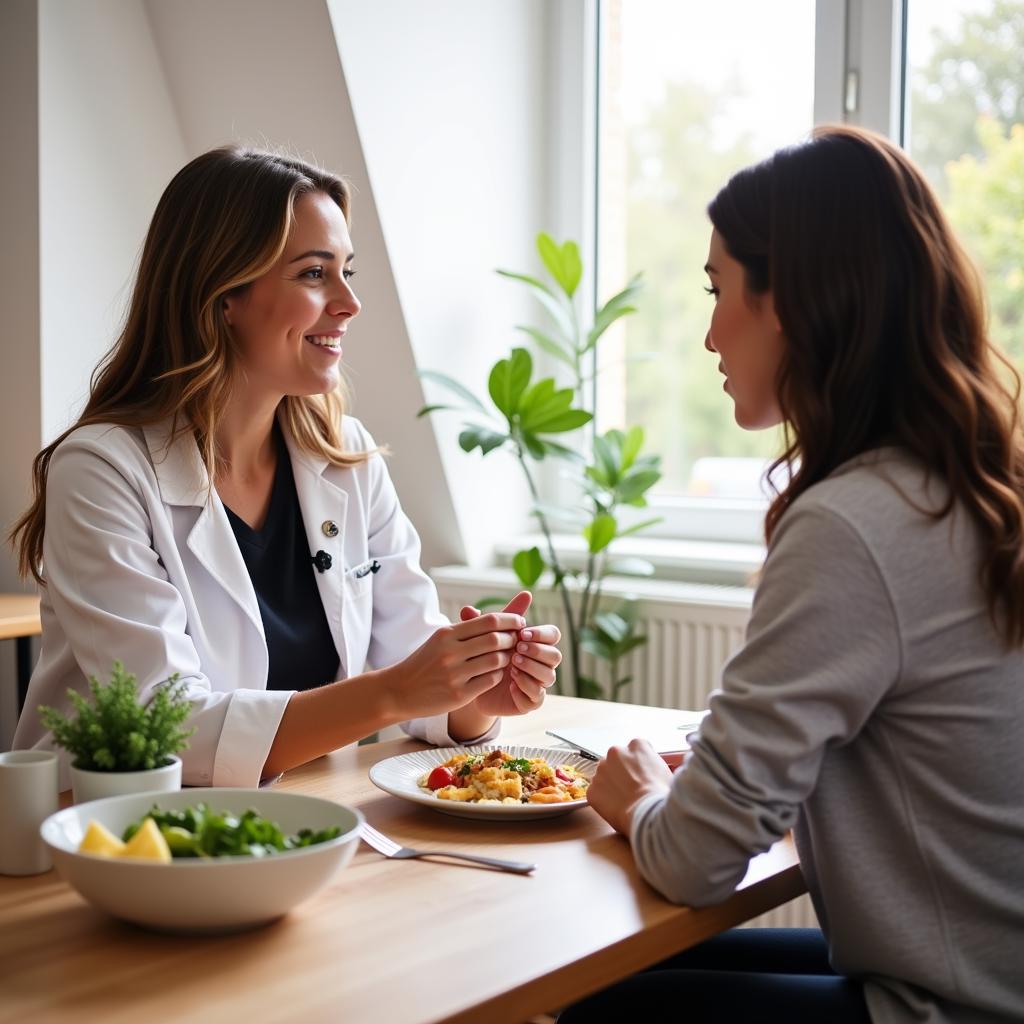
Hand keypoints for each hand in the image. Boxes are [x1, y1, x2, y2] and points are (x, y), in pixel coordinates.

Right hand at [380, 610, 525, 719]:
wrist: (400, 691)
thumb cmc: (425, 662)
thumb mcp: (440, 639)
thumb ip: (466, 628)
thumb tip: (498, 619)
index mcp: (447, 634)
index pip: (489, 621)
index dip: (510, 619)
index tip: (520, 622)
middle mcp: (450, 652)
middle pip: (495, 639)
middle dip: (512, 638)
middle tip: (518, 640)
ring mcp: (454, 674)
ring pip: (496, 660)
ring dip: (507, 658)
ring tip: (508, 657)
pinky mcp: (458, 695)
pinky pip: (490, 680)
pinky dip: (498, 675)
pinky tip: (496, 673)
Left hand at [461, 592, 561, 717]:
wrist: (475, 686)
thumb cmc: (485, 656)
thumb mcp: (482, 639)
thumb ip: (477, 625)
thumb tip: (467, 608)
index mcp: (536, 644)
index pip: (553, 634)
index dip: (541, 633)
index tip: (522, 633)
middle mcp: (542, 663)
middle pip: (555, 655)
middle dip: (538, 651)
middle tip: (518, 648)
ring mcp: (538, 683)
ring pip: (549, 676)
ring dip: (532, 669)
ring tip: (513, 665)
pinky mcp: (530, 702)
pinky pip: (537, 697)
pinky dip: (525, 689)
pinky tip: (511, 685)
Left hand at [586, 739, 673, 834]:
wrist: (648, 815)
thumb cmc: (661, 796)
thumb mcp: (665, 770)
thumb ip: (652, 762)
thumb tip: (650, 769)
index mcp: (636, 745)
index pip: (635, 749)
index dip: (639, 763)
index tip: (642, 774)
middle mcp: (616, 752)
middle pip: (616, 759)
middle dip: (622, 771)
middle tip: (632, 787)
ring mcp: (601, 770)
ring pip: (604, 774)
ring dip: (611, 784)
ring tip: (625, 799)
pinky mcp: (592, 788)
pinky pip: (596, 792)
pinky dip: (603, 799)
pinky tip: (616, 807)